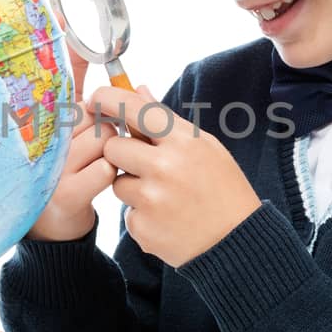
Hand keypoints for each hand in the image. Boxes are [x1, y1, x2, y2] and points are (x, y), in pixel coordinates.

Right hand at [24, 44, 114, 241]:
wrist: (53, 223)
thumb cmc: (65, 164)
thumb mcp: (68, 124)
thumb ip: (75, 85)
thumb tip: (79, 42)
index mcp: (42, 118)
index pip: (66, 87)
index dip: (78, 75)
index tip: (74, 48)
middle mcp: (42, 139)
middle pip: (93, 115)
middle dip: (107, 126)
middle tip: (97, 145)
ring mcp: (52, 167)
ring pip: (103, 140)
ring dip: (112, 152)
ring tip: (96, 163)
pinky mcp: (65, 193)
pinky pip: (105, 169)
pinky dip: (110, 173)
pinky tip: (98, 181)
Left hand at [88, 83, 263, 267]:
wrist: (236, 241)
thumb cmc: (223, 188)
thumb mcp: (204, 146)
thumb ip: (166, 119)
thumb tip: (138, 89)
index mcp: (183, 142)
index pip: (134, 109)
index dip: (108, 99)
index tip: (95, 98)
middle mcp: (164, 168)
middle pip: (113, 148)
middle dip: (121, 154)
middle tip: (144, 164)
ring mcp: (151, 200)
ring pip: (117, 183)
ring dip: (133, 188)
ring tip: (165, 196)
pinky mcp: (142, 228)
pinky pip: (126, 213)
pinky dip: (141, 215)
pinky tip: (167, 219)